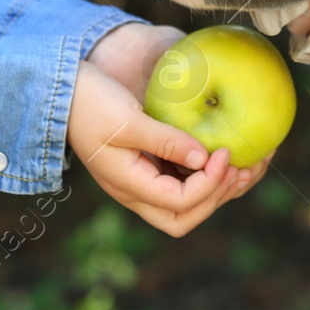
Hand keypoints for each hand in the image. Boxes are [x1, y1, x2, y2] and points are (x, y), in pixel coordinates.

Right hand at [68, 23, 271, 234]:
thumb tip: (204, 157)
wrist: (63, 93)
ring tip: (247, 162)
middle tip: (244, 167)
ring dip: (220, 188)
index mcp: (130, 187)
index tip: (223, 151)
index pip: (181, 204)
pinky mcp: (149, 164)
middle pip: (186, 217)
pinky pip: (184, 179)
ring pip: (188, 203)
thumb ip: (165, 140)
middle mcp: (138, 193)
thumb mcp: (127, 121)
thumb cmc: (90, 104)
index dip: (209, 184)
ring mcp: (143, 181)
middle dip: (219, 197)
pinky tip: (226, 150)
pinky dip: (208, 172)